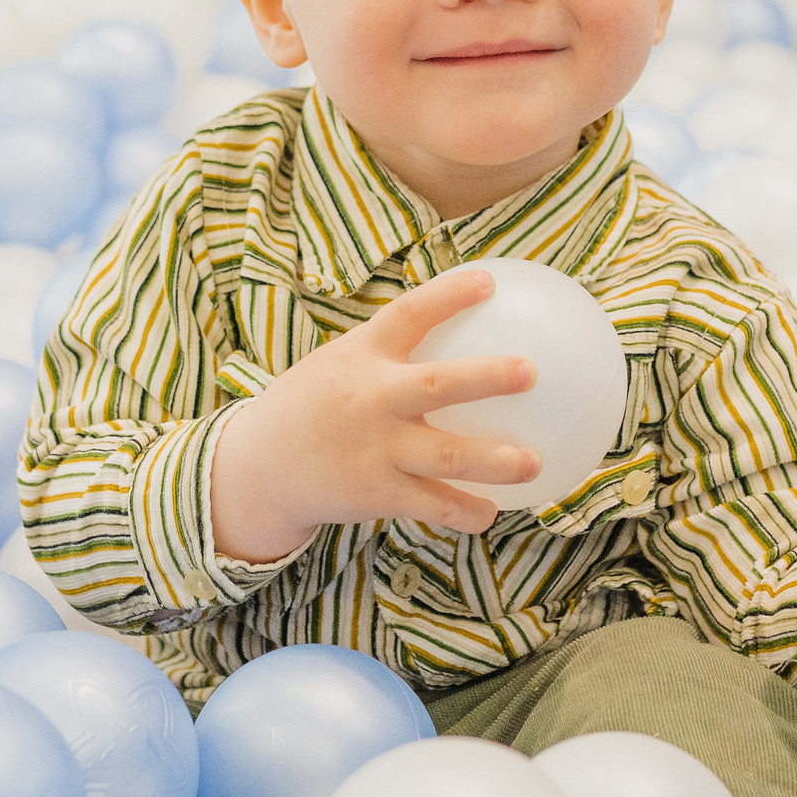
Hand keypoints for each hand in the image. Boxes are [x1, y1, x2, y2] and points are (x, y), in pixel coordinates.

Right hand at [209, 269, 542, 562]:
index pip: (409, 313)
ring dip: (495, 461)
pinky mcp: (376, 492)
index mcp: (362, 355)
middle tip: (531, 370)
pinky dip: (463, 512)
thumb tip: (459, 320)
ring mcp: (375, 448)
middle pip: (438, 385)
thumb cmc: (317, 403)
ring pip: (446, 455)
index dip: (449, 296)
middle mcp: (371, 398)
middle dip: (487, 377)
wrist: (261, 466)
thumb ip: (390, 346)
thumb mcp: (340, 361)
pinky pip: (430, 505)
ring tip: (535, 462)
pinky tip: (491, 514)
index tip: (489, 282)